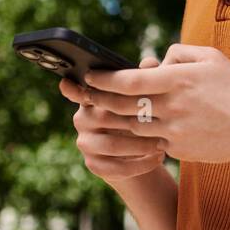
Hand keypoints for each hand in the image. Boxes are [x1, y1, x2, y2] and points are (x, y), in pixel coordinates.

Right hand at [60, 55, 165, 182]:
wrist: (142, 155)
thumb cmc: (141, 117)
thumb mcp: (144, 98)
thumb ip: (145, 79)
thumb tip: (150, 62)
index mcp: (91, 99)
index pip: (78, 91)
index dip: (72, 89)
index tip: (67, 82)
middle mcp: (82, 120)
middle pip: (105, 117)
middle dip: (135, 121)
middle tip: (161, 123)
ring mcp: (85, 143)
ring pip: (111, 145)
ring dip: (140, 145)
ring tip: (162, 143)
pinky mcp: (94, 165)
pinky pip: (116, 167)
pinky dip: (141, 164)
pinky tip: (157, 158)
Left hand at [79, 44, 229, 164]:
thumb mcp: (211, 57)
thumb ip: (178, 52)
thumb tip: (155, 61)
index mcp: (178, 80)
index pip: (129, 79)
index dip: (104, 78)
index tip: (89, 74)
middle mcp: (171, 106)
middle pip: (122, 105)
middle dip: (97, 99)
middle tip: (83, 93)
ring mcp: (173, 131)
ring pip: (130, 126)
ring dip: (110, 120)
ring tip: (97, 111)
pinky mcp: (177, 149)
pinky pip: (147, 142)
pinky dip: (134, 137)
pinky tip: (125, 130)